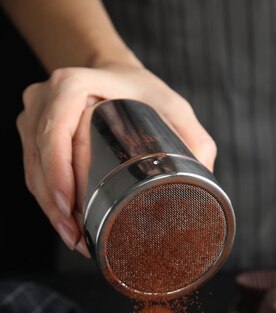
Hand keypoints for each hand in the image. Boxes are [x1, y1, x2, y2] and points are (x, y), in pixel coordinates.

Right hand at [16, 62, 216, 255]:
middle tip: (79, 237)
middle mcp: (45, 97)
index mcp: (74, 85)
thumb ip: (195, 141)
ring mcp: (34, 115)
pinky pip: (33, 171)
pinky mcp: (31, 132)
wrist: (115, 73)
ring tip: (76, 239)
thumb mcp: (175, 108)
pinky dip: (47, 200)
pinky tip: (66, 223)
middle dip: (56, 205)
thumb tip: (208, 184)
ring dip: (50, 210)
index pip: (56, 131)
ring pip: (33, 171)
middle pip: (40, 158)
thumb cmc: (143, 90)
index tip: (70, 206)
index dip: (58, 171)